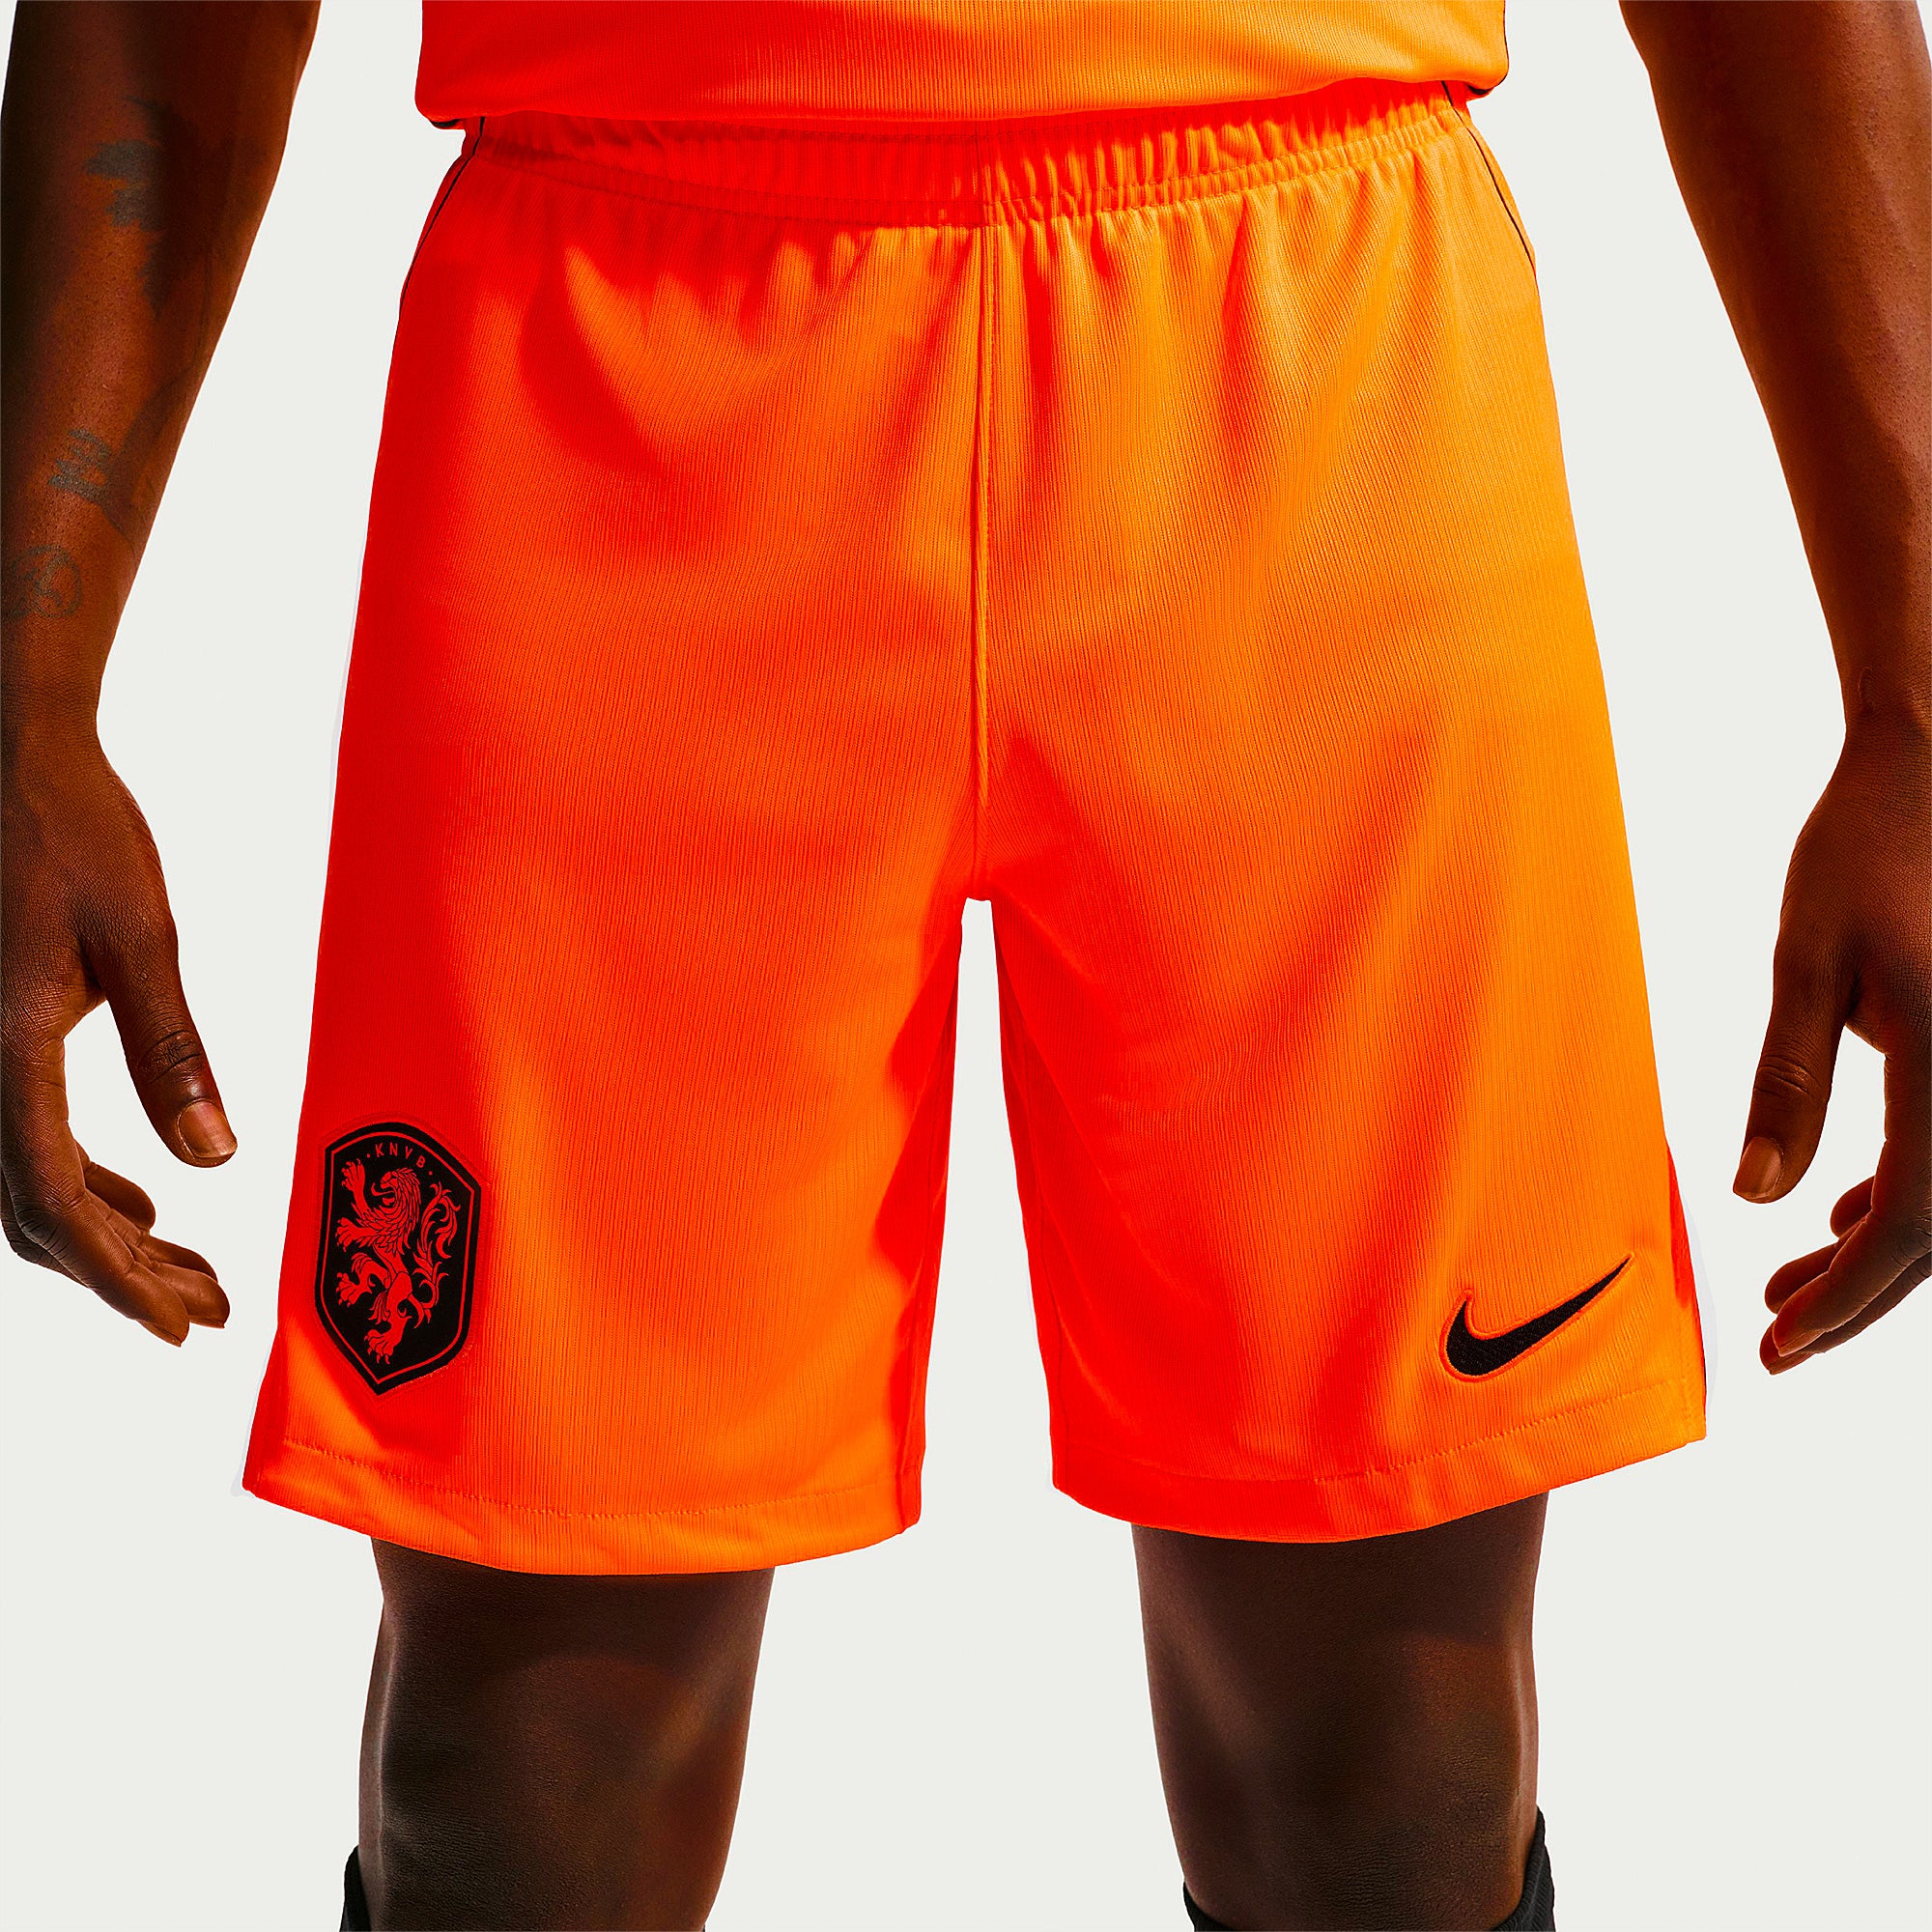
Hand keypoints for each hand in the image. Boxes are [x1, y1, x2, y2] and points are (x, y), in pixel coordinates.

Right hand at [1, 727, 232, 1343]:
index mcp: (2, 1051)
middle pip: (39, 1212)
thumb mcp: (139, 938)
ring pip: (31, 1182)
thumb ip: (171, 1052)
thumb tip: (213, 1162)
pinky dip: (87, 1183)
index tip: (181, 1327)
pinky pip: (28, 1138)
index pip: (53, 1202)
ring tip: (195, 1269)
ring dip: (112, 1234)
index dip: (117, 1279)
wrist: (9, 756)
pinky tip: (144, 1201)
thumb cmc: (74, 831)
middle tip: (214, 1306)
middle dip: (127, 1272)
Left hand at [1736, 713, 1930, 1370]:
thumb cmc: (1861, 853)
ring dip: (1878, 1250)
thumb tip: (1761, 1197)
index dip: (1847, 1295)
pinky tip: (1841, 1213)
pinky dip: (1906, 1191)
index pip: (1912, 1221)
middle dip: (1860, 1294)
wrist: (1930, 770)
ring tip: (1789, 1290)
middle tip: (1779, 1342)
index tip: (1781, 1343)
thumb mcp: (1806, 964)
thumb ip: (1789, 1083)